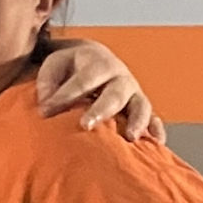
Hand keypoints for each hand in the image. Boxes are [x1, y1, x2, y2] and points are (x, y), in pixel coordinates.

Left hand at [36, 40, 163, 143]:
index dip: (65, 95)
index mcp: (99, 63)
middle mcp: (120, 77)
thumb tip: (46, 104)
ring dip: (136, 121)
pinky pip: (153, 118)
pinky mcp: (140, 107)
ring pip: (140, 105)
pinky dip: (155, 129)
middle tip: (85, 125)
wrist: (95, 59)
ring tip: (130, 137)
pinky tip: (157, 143)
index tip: (46, 111)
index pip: (83, 80)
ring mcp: (134, 93)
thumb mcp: (55, 65)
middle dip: (101, 110)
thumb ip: (47, 82)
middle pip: (115, 94)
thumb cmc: (71, 66)